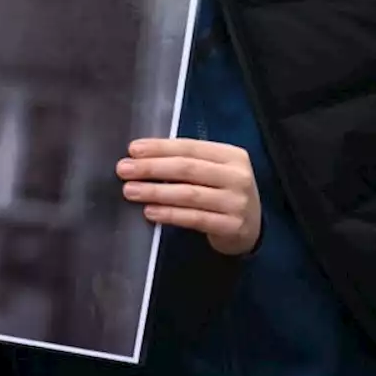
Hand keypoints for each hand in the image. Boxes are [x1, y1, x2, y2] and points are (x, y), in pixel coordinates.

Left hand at [117, 138, 260, 255]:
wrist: (251, 228)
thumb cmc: (221, 193)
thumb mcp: (212, 171)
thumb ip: (186, 161)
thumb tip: (140, 156)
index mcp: (231, 155)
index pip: (190, 147)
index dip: (160, 147)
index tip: (132, 150)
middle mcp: (238, 176)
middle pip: (187, 168)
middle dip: (152, 168)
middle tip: (123, 169)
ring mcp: (236, 202)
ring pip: (189, 194)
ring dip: (155, 191)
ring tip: (130, 191)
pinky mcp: (232, 226)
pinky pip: (195, 218)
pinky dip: (170, 214)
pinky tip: (150, 211)